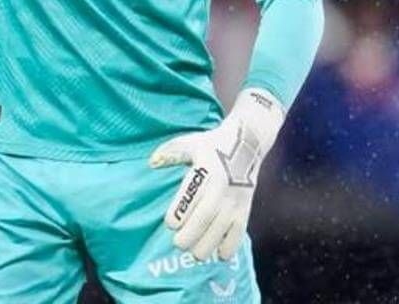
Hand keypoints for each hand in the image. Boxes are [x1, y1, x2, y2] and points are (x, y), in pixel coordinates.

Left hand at [149, 88, 284, 260]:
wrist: (246, 143)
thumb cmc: (211, 145)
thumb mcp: (190, 143)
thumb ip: (170, 153)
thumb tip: (152, 162)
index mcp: (205, 170)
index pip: (191, 195)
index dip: (180, 213)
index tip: (170, 224)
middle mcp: (221, 187)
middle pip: (205, 216)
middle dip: (191, 234)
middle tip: (178, 244)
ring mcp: (235, 199)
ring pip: (222, 228)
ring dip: (208, 244)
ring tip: (195, 254)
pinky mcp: (245, 208)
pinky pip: (240, 231)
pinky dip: (231, 245)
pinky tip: (220, 255)